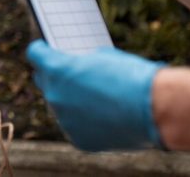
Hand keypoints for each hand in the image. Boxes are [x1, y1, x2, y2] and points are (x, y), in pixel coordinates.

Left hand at [26, 40, 163, 150]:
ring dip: (70, 101)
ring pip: (60, 106)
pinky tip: (101, 117)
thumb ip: (83, 62)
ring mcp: (65, 120)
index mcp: (57, 69)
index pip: (35, 54)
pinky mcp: (78, 139)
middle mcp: (54, 95)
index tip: (45, 49)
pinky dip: (84, 121)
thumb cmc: (131, 77)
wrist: (155, 109)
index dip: (41, 50)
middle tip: (68, 74)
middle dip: (54, 76)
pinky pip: (74, 126)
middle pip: (44, 82)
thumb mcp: (103, 57)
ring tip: (92, 98)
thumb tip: (79, 67)